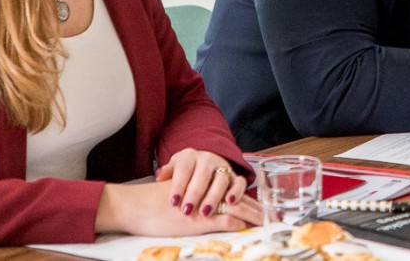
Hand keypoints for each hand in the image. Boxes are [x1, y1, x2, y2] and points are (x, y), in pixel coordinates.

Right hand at [95, 178, 261, 235]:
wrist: (137, 206)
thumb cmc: (154, 205)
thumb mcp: (180, 199)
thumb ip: (196, 200)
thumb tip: (210, 209)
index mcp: (204, 184)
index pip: (231, 192)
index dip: (248, 200)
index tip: (262, 208)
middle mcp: (207, 190)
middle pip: (237, 198)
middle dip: (255, 208)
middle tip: (272, 216)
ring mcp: (205, 204)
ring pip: (234, 207)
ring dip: (250, 215)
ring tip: (264, 221)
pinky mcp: (200, 218)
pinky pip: (223, 219)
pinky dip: (236, 222)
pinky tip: (245, 225)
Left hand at [156, 149, 256, 220]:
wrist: (204, 164)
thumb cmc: (185, 172)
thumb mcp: (174, 168)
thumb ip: (167, 172)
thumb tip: (159, 176)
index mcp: (190, 156)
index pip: (184, 168)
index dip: (179, 185)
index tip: (173, 202)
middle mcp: (208, 159)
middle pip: (203, 174)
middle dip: (194, 194)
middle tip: (187, 211)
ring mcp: (223, 167)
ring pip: (221, 179)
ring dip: (213, 197)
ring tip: (205, 213)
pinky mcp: (235, 176)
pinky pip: (240, 182)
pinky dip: (237, 191)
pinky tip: (230, 202)